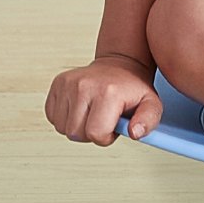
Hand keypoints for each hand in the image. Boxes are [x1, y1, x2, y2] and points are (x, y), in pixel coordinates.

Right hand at [45, 53, 162, 146]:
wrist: (120, 65)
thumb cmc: (132, 88)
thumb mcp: (151, 104)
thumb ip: (148, 121)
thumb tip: (134, 132)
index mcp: (108, 92)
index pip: (96, 134)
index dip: (105, 137)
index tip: (113, 126)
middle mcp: (85, 85)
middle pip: (76, 134)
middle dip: (90, 133)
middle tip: (103, 119)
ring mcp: (69, 83)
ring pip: (62, 128)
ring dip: (77, 126)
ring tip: (92, 113)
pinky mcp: (58, 83)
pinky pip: (52, 116)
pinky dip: (65, 118)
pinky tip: (80, 108)